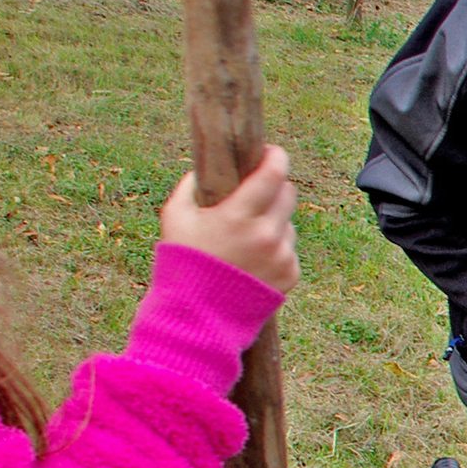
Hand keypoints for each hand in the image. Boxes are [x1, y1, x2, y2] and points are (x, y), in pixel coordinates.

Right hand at [161, 145, 298, 292]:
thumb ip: (190, 185)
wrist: (197, 315)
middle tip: (259, 191)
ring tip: (247, 236)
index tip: (272, 152)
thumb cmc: (182, 262)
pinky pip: (290, 249)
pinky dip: (276, 248)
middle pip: (288, 193)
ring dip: (274, 221)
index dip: (276, 157)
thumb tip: (205, 167)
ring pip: (289, 222)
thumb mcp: (175, 217)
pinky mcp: (291, 274)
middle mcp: (266, 234)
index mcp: (238, 216)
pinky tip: (253, 259)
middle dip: (275, 186)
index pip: (273, 174)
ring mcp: (281, 255)